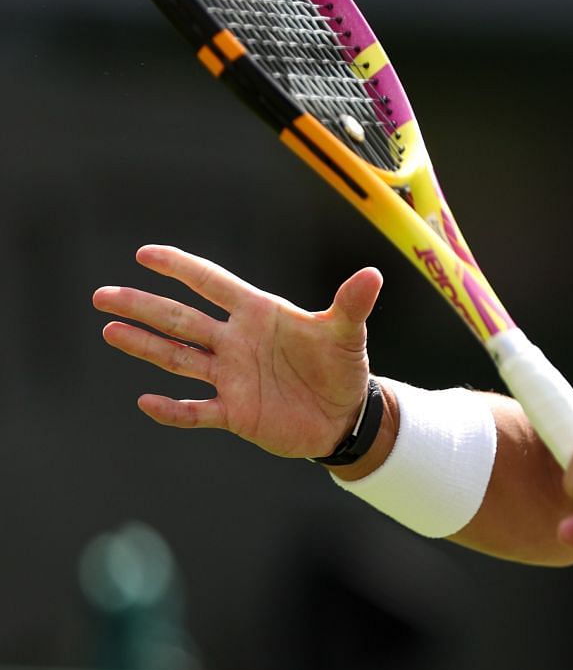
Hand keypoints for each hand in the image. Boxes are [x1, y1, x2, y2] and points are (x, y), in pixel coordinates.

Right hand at [94, 245, 382, 458]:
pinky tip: (147, 402)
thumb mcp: (347, 335)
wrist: (345, 415)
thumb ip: (351, 305)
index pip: (212, 284)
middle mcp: (236, 342)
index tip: (145, 254)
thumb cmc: (341, 367)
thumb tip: (372, 275)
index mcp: (258, 314)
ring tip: (110, 331)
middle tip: (104, 295)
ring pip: (179, 359)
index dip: (181, 268)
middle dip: (144, 307)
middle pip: (182, 320)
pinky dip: (173, 409)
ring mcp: (231, 377)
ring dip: (145, 346)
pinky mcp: (235, 412)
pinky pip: (196, 411)